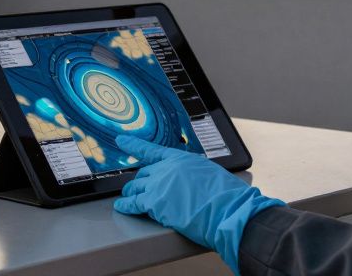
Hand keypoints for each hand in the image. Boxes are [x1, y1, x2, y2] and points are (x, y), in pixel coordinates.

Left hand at [114, 135, 284, 272]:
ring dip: (131, 193)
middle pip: (144, 173)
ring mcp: (159, 184)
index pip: (153, 150)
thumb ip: (191, 173)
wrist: (229, 211)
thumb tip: (187, 181)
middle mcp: (167, 168)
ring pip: (136, 187)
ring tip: (127, 198)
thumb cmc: (227, 196)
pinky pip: (133, 203)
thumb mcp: (209, 173)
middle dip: (139, 181)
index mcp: (182, 159)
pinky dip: (126, 206)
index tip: (123, 140)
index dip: (135, 145)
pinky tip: (122, 207)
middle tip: (135, 188)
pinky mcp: (155, 203)